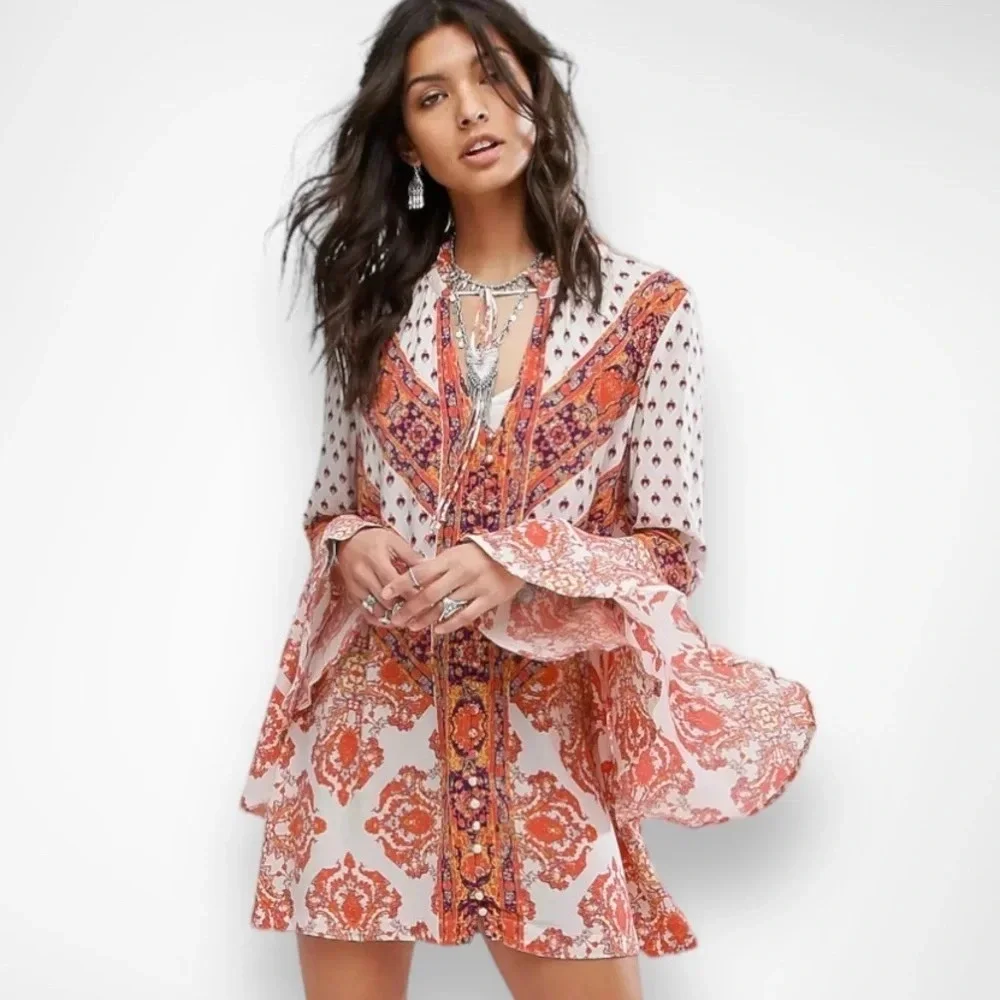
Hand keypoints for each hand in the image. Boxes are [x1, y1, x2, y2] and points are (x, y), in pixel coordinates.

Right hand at [335, 527, 421, 627]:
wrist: (346, 540)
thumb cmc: (373, 539)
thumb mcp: (394, 541)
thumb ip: (411, 556)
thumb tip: (430, 568)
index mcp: (375, 559)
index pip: (394, 582)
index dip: (409, 593)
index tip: (424, 598)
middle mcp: (363, 574)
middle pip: (385, 599)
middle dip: (403, 607)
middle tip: (418, 610)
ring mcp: (355, 586)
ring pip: (375, 609)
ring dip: (392, 615)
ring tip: (407, 616)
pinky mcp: (351, 594)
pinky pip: (365, 612)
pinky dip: (379, 618)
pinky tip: (391, 618)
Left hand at [379, 541, 525, 634]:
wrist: (517, 553)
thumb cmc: (481, 554)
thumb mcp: (457, 553)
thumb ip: (438, 566)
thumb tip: (413, 580)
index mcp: (451, 558)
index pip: (419, 572)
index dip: (401, 583)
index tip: (384, 593)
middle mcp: (461, 572)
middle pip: (429, 594)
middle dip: (409, 608)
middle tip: (395, 618)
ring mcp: (476, 586)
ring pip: (446, 606)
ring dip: (426, 618)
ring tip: (412, 626)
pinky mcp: (489, 598)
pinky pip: (466, 615)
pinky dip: (450, 624)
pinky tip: (438, 630)